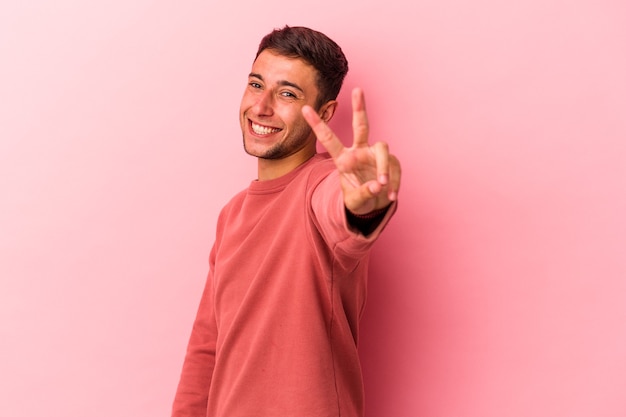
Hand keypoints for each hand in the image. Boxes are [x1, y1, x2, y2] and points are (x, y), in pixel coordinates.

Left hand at [302, 88, 400, 214]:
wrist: (374, 205)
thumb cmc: (359, 198)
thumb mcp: (354, 202)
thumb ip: (363, 193)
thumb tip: (377, 185)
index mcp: (344, 159)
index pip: (328, 139)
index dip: (317, 124)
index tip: (304, 109)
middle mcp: (360, 151)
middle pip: (361, 125)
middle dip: (360, 107)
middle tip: (358, 89)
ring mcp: (376, 154)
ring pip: (382, 149)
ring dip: (383, 167)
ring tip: (382, 185)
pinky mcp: (392, 161)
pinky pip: (394, 168)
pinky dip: (393, 183)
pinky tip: (390, 195)